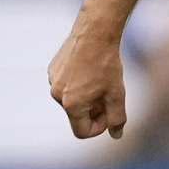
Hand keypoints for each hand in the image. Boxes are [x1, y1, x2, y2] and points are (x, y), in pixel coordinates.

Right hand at [48, 23, 126, 139]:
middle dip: (93, 111)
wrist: (95, 32)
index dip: (99, 128)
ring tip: (100, 82)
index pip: (82, 132)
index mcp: (72, 105)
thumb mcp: (117, 94)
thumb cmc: (107, 63)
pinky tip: (90, 70)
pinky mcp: (52, 69)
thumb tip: (116, 135)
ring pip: (71, 100)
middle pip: (76, 115)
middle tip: (108, 97)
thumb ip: (117, 118)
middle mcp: (57, 95)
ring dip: (85, 98)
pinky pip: (65, 86)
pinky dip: (77, 85)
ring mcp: (52, 81)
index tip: (110, 114)